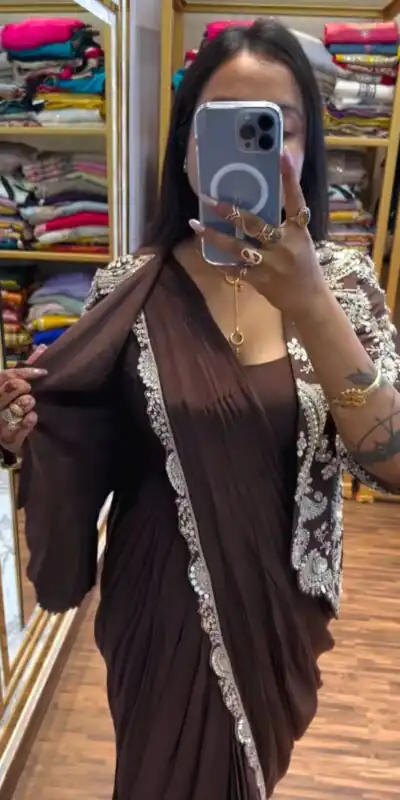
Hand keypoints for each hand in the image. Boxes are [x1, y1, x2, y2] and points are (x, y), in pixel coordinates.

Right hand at [0, 346, 47, 453]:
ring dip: (26, 403)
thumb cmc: (11, 409)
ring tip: (29, 403)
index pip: (6, 375)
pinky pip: (21, 428)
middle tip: (28, 389)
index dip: (25, 371)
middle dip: (21, 386)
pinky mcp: (7, 439)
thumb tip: (42, 348)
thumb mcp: (14, 388)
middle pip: (9, 388)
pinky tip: (32, 417)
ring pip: (16, 407)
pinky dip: (29, 421)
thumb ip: (26, 370)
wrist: (4, 444)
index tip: (42, 373)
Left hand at [189, 150, 327, 317]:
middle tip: (209, 199)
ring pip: (238, 248)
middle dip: (230, 211)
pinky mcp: (260, 280)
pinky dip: (220, 262)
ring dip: (215, 236)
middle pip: (255, 224)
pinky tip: (205, 253)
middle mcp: (284, 245)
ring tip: (196, 224)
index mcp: (299, 231)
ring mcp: (271, 264)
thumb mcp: (300, 241)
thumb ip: (283, 225)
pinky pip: (235, 269)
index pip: (296, 200)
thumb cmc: (304, 266)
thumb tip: (256, 206)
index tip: (282, 155)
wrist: (308, 300)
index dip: (290, 178)